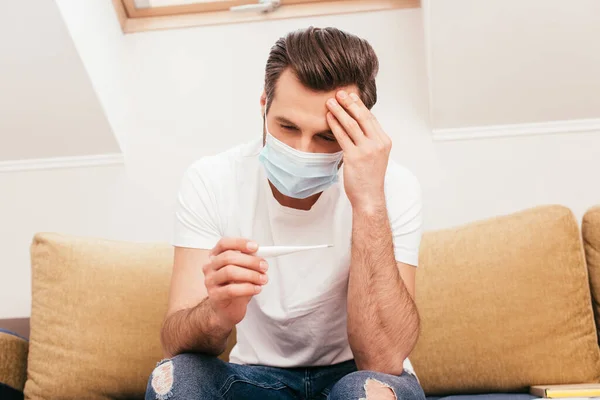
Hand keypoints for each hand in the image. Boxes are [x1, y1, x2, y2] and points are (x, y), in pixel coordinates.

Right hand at [203, 237, 267, 327]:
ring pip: (230, 272)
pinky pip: (231, 290)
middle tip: (264, 266)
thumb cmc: (236, 286)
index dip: (240, 243)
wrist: (227, 309)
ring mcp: (210, 281)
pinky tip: (257, 289)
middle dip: (250, 261)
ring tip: (263, 279)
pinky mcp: (214, 296)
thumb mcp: (243, 270)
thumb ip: (249, 261)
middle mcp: (210, 267)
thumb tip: (261, 257)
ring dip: (251, 275)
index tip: (256, 247)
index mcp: (216, 256)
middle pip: (228, 257)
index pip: (224, 243)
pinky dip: (248, 288)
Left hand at [326, 90, 390, 211]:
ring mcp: (367, 150)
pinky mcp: (354, 157)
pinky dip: (334, 125)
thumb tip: (357, 126)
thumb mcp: (375, 156)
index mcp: (384, 141)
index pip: (371, 118)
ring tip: (330, 102)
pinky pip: (342, 136)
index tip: (351, 96)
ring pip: (351, 124)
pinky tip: (328, 118)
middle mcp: (377, 143)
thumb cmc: (369, 178)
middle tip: (339, 92)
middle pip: (362, 117)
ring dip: (339, 111)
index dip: (360, 105)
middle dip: (349, 103)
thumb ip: (369, 141)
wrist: (369, 197)